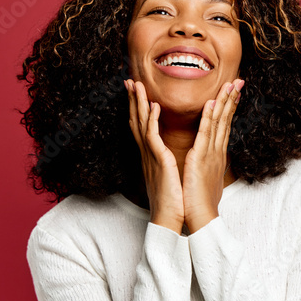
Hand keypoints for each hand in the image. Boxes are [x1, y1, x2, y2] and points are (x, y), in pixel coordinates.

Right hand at [125, 79, 184, 232]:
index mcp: (151, 157)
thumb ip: (164, 164)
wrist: (170, 219)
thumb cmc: (171, 200)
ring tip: (137, 85)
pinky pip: (152, 137)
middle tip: (129, 81)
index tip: (136, 93)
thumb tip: (166, 158)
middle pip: (137, 121)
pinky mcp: (159, 162)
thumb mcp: (167, 177)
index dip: (138, 109)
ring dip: (139, 103)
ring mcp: (151, 157)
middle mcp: (147, 154)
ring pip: (142, 125)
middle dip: (133, 100)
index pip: (142, 128)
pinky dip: (152, 120)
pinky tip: (153, 106)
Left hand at [183, 78, 243, 233]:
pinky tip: (212, 104)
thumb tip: (210, 160)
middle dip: (232, 99)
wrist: (202, 217)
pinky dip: (209, 118)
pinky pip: (205, 135)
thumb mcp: (207, 178)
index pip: (225, 125)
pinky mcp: (201, 159)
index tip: (233, 91)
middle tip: (238, 80)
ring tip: (229, 84)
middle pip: (226, 120)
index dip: (230, 107)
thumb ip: (209, 165)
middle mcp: (217, 151)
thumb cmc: (202, 201)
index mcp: (217, 155)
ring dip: (224, 102)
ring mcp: (211, 154)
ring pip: (219, 122)